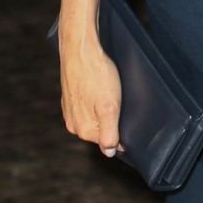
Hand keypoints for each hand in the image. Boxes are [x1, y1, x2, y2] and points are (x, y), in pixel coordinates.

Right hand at [59, 36, 122, 157]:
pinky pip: (87, 105)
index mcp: (84, 129)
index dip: (123, 133)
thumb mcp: (109, 106)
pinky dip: (97, 100)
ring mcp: (70, 110)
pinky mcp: (70, 97)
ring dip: (106, 109)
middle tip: (125, 103)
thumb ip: (109, 133)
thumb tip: (109, 153)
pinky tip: (104, 88)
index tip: (132, 122)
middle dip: (114, 120)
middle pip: (101, 130)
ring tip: (115, 93)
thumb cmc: (97, 75)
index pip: (109, 142)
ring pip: (94, 117)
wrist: (80, 48)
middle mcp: (74, 124)